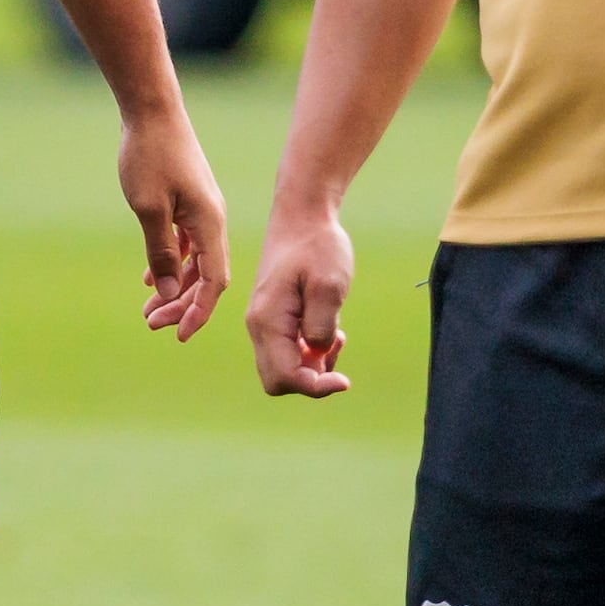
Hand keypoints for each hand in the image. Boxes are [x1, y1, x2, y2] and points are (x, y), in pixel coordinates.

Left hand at [118, 104, 229, 339]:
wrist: (152, 112)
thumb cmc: (149, 156)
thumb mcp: (148, 209)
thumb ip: (162, 252)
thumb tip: (171, 295)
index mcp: (209, 224)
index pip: (214, 281)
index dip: (199, 311)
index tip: (180, 335)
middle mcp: (211, 220)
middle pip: (206, 276)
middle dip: (183, 305)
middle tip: (153, 326)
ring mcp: (200, 211)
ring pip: (195, 261)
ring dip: (175, 287)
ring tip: (149, 311)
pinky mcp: (188, 202)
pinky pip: (185, 243)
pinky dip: (172, 262)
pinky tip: (152, 278)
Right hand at [246, 205, 355, 399]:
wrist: (302, 218)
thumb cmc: (316, 247)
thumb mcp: (329, 285)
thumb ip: (322, 325)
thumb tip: (316, 352)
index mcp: (267, 321)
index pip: (285, 377)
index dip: (316, 387)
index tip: (345, 380)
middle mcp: (259, 327)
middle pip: (278, 380)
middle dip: (310, 379)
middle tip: (336, 351)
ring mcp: (265, 323)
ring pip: (283, 368)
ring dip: (313, 364)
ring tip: (337, 335)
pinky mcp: (275, 318)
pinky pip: (288, 351)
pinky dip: (310, 351)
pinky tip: (330, 329)